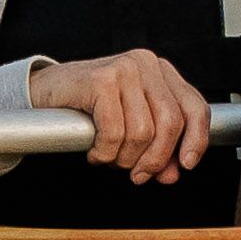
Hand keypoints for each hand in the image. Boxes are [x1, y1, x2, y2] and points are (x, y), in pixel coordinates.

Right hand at [29, 44, 218, 182]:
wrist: (43, 92)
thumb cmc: (88, 108)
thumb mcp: (130, 125)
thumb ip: (156, 147)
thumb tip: (172, 174)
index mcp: (160, 71)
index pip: (196, 107)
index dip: (196, 140)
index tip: (186, 165)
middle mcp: (146, 64)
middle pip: (171, 123)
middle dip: (155, 159)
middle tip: (138, 174)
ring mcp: (124, 69)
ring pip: (142, 133)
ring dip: (125, 158)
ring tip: (109, 157)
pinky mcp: (101, 80)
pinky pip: (114, 132)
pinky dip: (104, 152)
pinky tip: (95, 152)